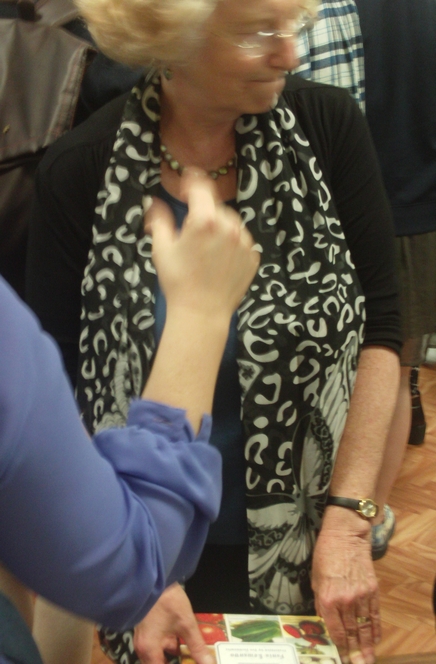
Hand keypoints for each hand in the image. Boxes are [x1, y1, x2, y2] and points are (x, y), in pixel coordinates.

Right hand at [133, 583, 213, 663]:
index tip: (187, 662)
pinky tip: (180, 640)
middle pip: (158, 663)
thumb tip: (209, 663)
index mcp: (149, 650)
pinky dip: (168, 645)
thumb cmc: (169, 602)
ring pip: (157, 654)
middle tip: (188, 658)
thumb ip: (197, 647)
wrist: (154, 577)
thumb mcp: (187, 624)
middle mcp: (142, 647)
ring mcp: (142, 637)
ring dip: (171, 654)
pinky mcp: (145, 628)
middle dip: (174, 661)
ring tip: (187, 652)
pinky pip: (156, 644)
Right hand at [147, 168, 258, 321]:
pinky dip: (231, 245)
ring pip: (230, 224)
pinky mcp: (253, 257)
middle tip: (190, 233)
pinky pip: (241, 242)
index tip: (186, 184)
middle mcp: (229, 227)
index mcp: (205, 220)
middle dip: (203, 214)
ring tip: (204, 251)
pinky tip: (217, 261)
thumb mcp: (162, 248)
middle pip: (215, 208)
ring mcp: (244, 242)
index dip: (191, 182)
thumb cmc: (178, 282)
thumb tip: (152, 202)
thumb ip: (159, 219)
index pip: (200, 187)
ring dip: (218, 229)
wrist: (201, 313)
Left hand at [311, 508, 379, 663]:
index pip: (335, 631)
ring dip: (366, 646)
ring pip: (364, 627)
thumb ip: (320, 601)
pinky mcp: (373, 590)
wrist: (345, 536)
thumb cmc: (325, 554)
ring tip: (368, 660)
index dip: (339, 647)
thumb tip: (324, 620)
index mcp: (327, 599)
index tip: (341, 658)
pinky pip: (375, 615)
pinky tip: (375, 640)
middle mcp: (345, 601)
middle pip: (351, 633)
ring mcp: (361, 596)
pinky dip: (375, 629)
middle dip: (354, 652)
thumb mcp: (315, 578)